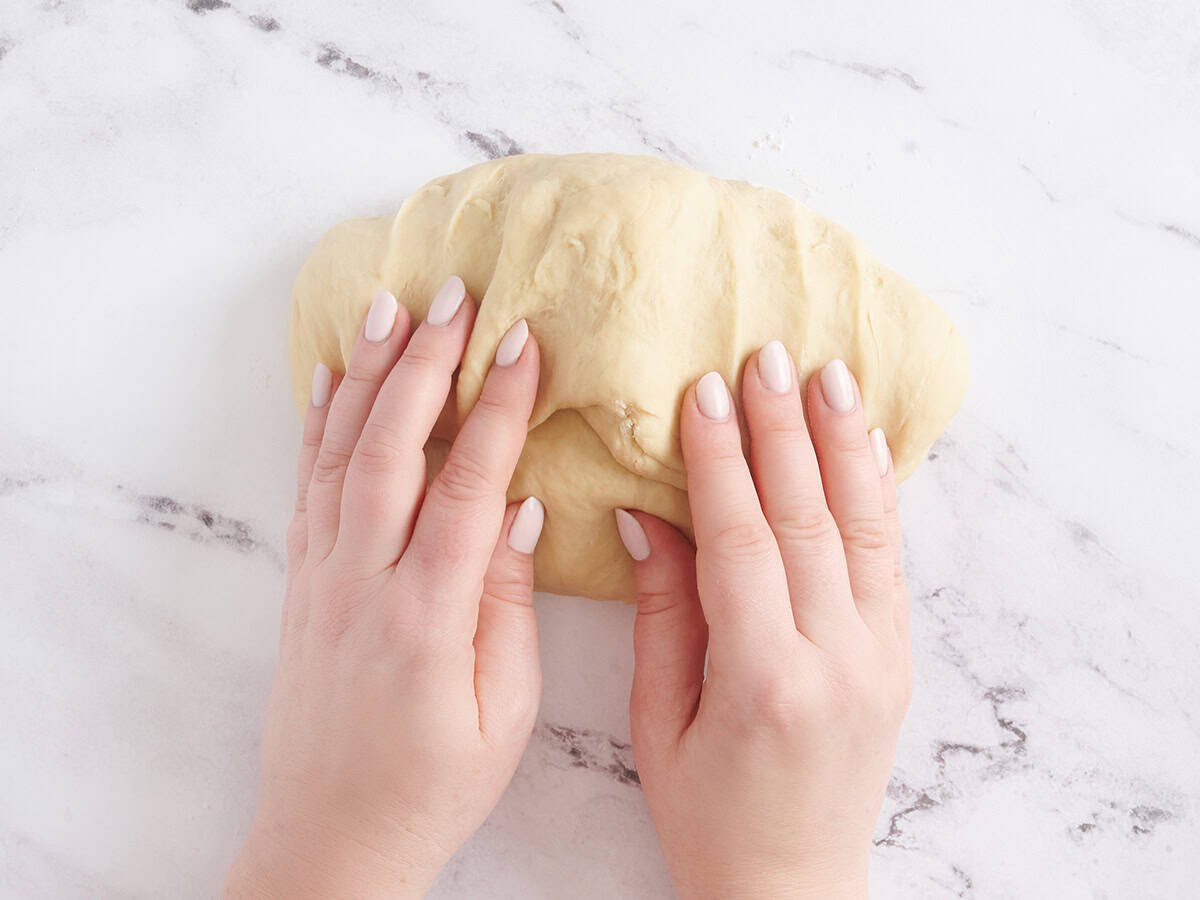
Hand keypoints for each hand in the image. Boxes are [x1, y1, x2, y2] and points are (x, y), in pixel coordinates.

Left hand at [226, 280, 544, 897]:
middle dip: (424, 363)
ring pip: (340, 456)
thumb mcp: (501, 711)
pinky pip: (307, 488)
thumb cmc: (432, 784)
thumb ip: (506, 602)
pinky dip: (317, 426)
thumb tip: (521, 508)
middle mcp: (361, 583)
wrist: (330, 837)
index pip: (466, 487)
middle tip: (453, 295)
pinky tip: (329, 380)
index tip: (522, 344)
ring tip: (388, 307)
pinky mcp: (302, 585)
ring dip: (366, 376)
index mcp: (424, 617)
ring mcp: (321, 579)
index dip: (496, 409)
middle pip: (390, 449)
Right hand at [618, 344, 910, 897]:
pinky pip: (891, 558)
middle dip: (781, 429)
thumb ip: (662, 612)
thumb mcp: (660, 721)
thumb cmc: (708, 814)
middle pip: (806, 518)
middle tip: (764, 354)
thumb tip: (648, 514)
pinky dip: (879, 492)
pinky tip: (865, 441)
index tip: (704, 391)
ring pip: (863, 526)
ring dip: (842, 442)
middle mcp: (834, 659)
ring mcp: (879, 656)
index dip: (720, 460)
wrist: (793, 885)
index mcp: (761, 680)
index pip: (741, 541)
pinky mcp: (898, 656)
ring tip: (827, 372)